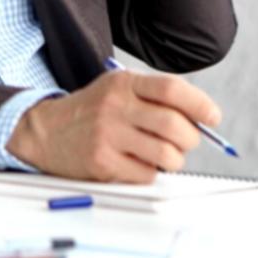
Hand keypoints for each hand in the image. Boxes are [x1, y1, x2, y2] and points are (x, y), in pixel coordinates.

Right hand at [5, 69, 222, 183]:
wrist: (45, 131)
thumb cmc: (92, 111)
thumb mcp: (117, 90)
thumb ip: (155, 98)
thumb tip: (202, 120)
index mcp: (123, 83)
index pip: (172, 89)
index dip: (200, 104)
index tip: (212, 117)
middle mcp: (115, 106)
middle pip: (175, 126)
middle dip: (190, 139)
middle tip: (184, 141)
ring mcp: (107, 134)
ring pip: (168, 155)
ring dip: (173, 160)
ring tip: (160, 154)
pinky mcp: (102, 161)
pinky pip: (148, 174)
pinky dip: (149, 172)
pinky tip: (134, 162)